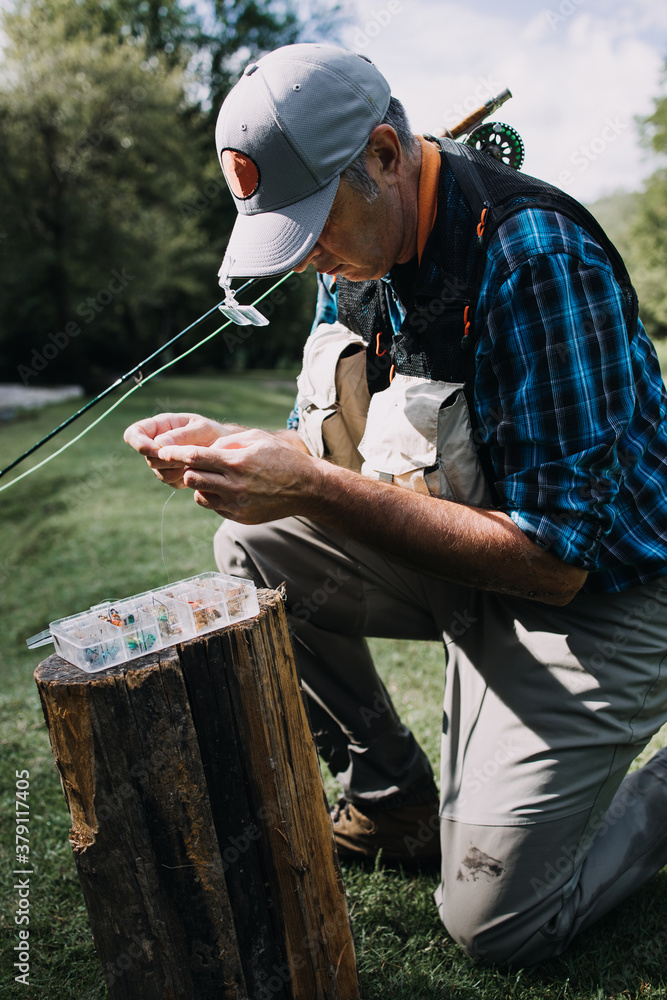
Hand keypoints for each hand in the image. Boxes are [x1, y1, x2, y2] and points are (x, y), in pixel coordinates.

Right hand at [123, 413, 246, 488]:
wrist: (226, 451)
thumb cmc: (214, 433)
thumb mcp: (203, 429)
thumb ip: (182, 436)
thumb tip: (159, 443)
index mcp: (159, 426)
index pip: (133, 434)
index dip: (139, 443)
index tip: (157, 450)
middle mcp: (156, 444)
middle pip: (148, 457)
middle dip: (168, 459)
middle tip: (190, 455)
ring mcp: (162, 462)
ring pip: (159, 473)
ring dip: (178, 469)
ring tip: (196, 461)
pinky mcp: (171, 476)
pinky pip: (171, 482)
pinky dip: (185, 478)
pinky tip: (197, 469)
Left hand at [156, 428, 321, 521]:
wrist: (307, 488)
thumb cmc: (282, 458)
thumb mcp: (257, 439)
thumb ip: (227, 442)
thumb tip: (204, 449)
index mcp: (237, 462)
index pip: (195, 457)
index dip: (175, 453)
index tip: (162, 450)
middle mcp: (235, 486)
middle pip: (192, 478)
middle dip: (189, 469)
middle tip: (196, 463)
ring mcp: (236, 504)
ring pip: (200, 495)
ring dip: (201, 485)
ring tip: (215, 477)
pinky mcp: (240, 517)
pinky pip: (214, 507)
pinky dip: (214, 497)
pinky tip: (228, 489)